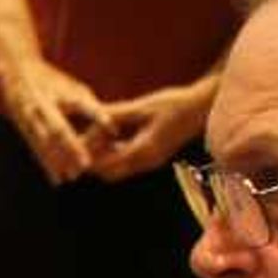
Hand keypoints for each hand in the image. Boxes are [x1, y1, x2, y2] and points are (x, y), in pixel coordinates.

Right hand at [0, 56, 112, 185]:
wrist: (15, 73)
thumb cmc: (53, 83)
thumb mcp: (74, 89)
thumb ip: (93, 109)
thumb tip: (114, 131)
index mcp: (60, 92)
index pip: (81, 103)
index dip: (96, 115)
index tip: (111, 129)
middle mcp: (43, 105)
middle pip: (59, 128)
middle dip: (71, 147)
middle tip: (85, 165)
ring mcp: (29, 117)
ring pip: (44, 142)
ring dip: (57, 161)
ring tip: (71, 177)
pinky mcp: (22, 128)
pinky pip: (35, 149)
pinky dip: (46, 165)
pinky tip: (56, 180)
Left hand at [86, 79, 208, 181]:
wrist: (203, 108)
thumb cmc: (176, 104)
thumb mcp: (142, 107)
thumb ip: (116, 114)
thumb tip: (92, 116)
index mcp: (143, 152)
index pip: (105, 164)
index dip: (88, 157)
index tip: (74, 145)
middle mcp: (146, 162)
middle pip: (109, 172)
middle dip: (93, 161)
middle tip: (79, 144)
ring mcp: (151, 162)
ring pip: (118, 169)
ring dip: (103, 157)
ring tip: (93, 138)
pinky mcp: (154, 156)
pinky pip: (128, 162)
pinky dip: (115, 153)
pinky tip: (110, 135)